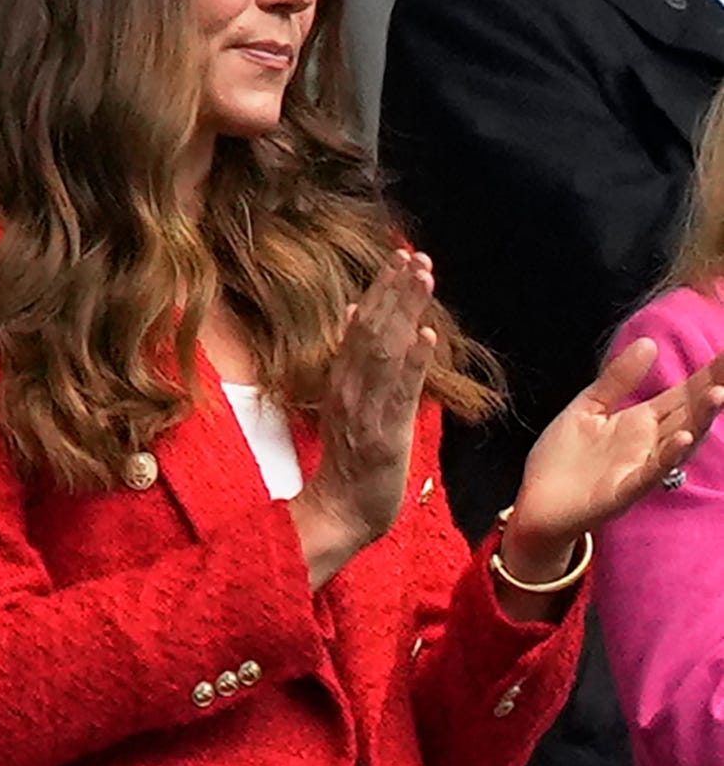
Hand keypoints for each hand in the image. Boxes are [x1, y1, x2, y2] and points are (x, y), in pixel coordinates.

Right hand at [290, 250, 436, 586]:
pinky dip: (412, 363)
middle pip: (372, 328)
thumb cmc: (348, 457)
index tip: (401, 255)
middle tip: (415, 254)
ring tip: (422, 278)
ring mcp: (366, 408)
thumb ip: (350, 355)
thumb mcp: (344, 398)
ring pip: (384, 350)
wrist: (339, 511)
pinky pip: (398, 392)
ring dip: (404, 311)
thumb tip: (350, 310)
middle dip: (395, 290)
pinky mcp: (384, 434)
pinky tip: (425, 335)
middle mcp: (351, 385)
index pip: (361, 322)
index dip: (383, 288)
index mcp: (344, 376)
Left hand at [502, 339, 723, 581]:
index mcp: (643, 421)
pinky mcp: (625, 489)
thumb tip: (649, 342)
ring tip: (719, 393)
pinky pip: (652, 472)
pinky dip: (668, 456)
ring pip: (680, 441)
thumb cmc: (564, 457)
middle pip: (691, 412)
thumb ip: (618, 379)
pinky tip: (683, 439)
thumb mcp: (588, 408)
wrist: (537, 502)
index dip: (710, 373)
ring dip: (701, 419)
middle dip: (716, 388)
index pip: (684, 393)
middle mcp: (651, 442)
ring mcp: (642, 466)